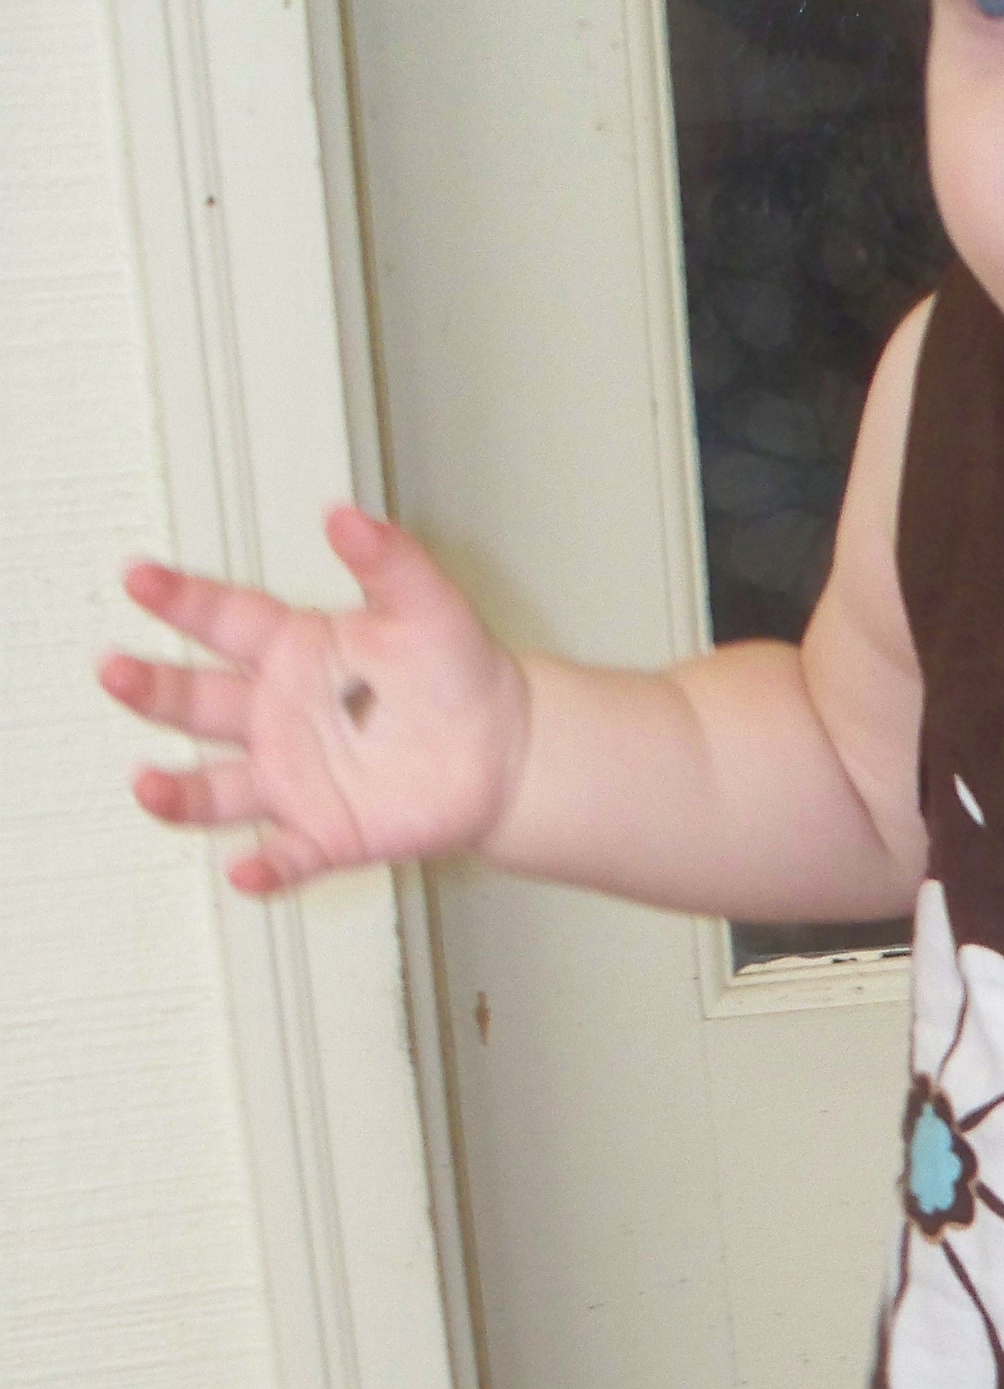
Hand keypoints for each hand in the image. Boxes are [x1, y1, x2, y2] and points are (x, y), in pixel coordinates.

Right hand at [101, 505, 528, 896]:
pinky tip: (246, 873)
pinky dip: (268, 868)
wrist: (503, 750)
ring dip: (182, 792)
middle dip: (155, 690)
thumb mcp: (427, 605)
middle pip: (200, 704)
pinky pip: (288, 856)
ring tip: (148, 787)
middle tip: (115, 672)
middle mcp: (276, 716)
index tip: (139, 578)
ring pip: (221, 788)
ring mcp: (294, 777)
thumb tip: (345, 515)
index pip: (224, 621)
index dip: (182, 600)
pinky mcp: (327, 833)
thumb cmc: (456, 670)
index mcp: (291, 652)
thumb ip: (387, 561)